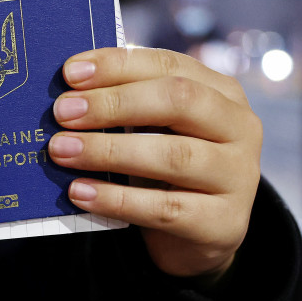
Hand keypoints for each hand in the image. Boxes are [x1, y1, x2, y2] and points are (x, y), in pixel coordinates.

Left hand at [47, 47, 261, 279]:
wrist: (199, 234)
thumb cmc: (165, 168)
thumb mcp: (153, 129)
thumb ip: (124, 104)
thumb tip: (67, 91)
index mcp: (222, 92)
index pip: (169, 65)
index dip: (118, 65)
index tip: (70, 74)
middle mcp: (240, 128)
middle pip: (178, 101)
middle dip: (113, 104)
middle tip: (62, 112)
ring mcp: (238, 177)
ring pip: (173, 156)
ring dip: (108, 151)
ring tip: (61, 151)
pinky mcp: (224, 223)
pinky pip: (164, 208)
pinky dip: (116, 199)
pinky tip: (79, 192)